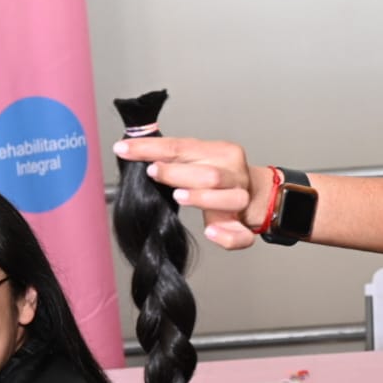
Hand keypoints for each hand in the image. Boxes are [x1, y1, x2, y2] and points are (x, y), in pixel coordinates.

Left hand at [112, 136, 266, 249]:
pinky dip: (225, 235)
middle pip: (209, 174)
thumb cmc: (219, 177)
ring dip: (203, 198)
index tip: (124, 149)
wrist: (258, 196)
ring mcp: (242, 200)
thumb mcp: (198, 160)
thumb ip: (173, 157)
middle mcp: (234, 175)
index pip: (182, 147)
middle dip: (178, 173)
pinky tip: (210, 232)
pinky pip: (239, 234)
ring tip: (180, 196)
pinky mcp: (243, 227)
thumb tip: (132, 151)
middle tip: (153, 172)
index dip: (151, 149)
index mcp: (222, 152)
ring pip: (231, 199)